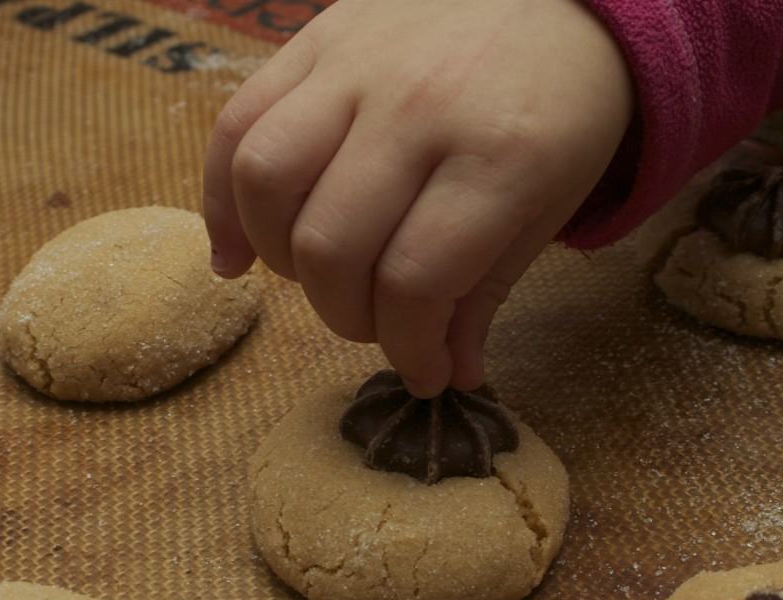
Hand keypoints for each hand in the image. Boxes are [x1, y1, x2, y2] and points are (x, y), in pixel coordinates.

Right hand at [203, 0, 631, 395]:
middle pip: (331, 245)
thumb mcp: (549, 206)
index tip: (423, 371)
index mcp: (501, 159)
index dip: (407, 349)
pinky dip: (218, 197)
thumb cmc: (563, 108)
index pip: (414, 282)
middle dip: (345, 317)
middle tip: (374, 323)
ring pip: (266, 180)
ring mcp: (358, 65)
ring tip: (311, 279)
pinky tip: (236, 250)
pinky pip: (237, 122)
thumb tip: (449, 376)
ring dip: (277, 258)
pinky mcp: (315, 41)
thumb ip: (487, 293)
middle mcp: (420, 108)